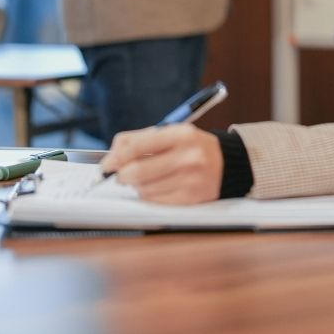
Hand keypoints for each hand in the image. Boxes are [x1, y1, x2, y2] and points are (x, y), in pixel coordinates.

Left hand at [100, 123, 222, 203]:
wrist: (227, 162)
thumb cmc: (191, 147)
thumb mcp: (171, 133)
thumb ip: (139, 139)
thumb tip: (111, 158)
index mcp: (180, 134)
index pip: (136, 147)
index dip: (115, 158)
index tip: (106, 165)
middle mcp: (187, 156)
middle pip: (137, 171)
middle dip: (122, 176)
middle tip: (120, 176)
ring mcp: (190, 178)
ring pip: (144, 189)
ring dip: (137, 186)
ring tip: (146, 179)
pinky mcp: (191, 197)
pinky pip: (156, 201)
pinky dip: (150, 196)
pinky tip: (157, 188)